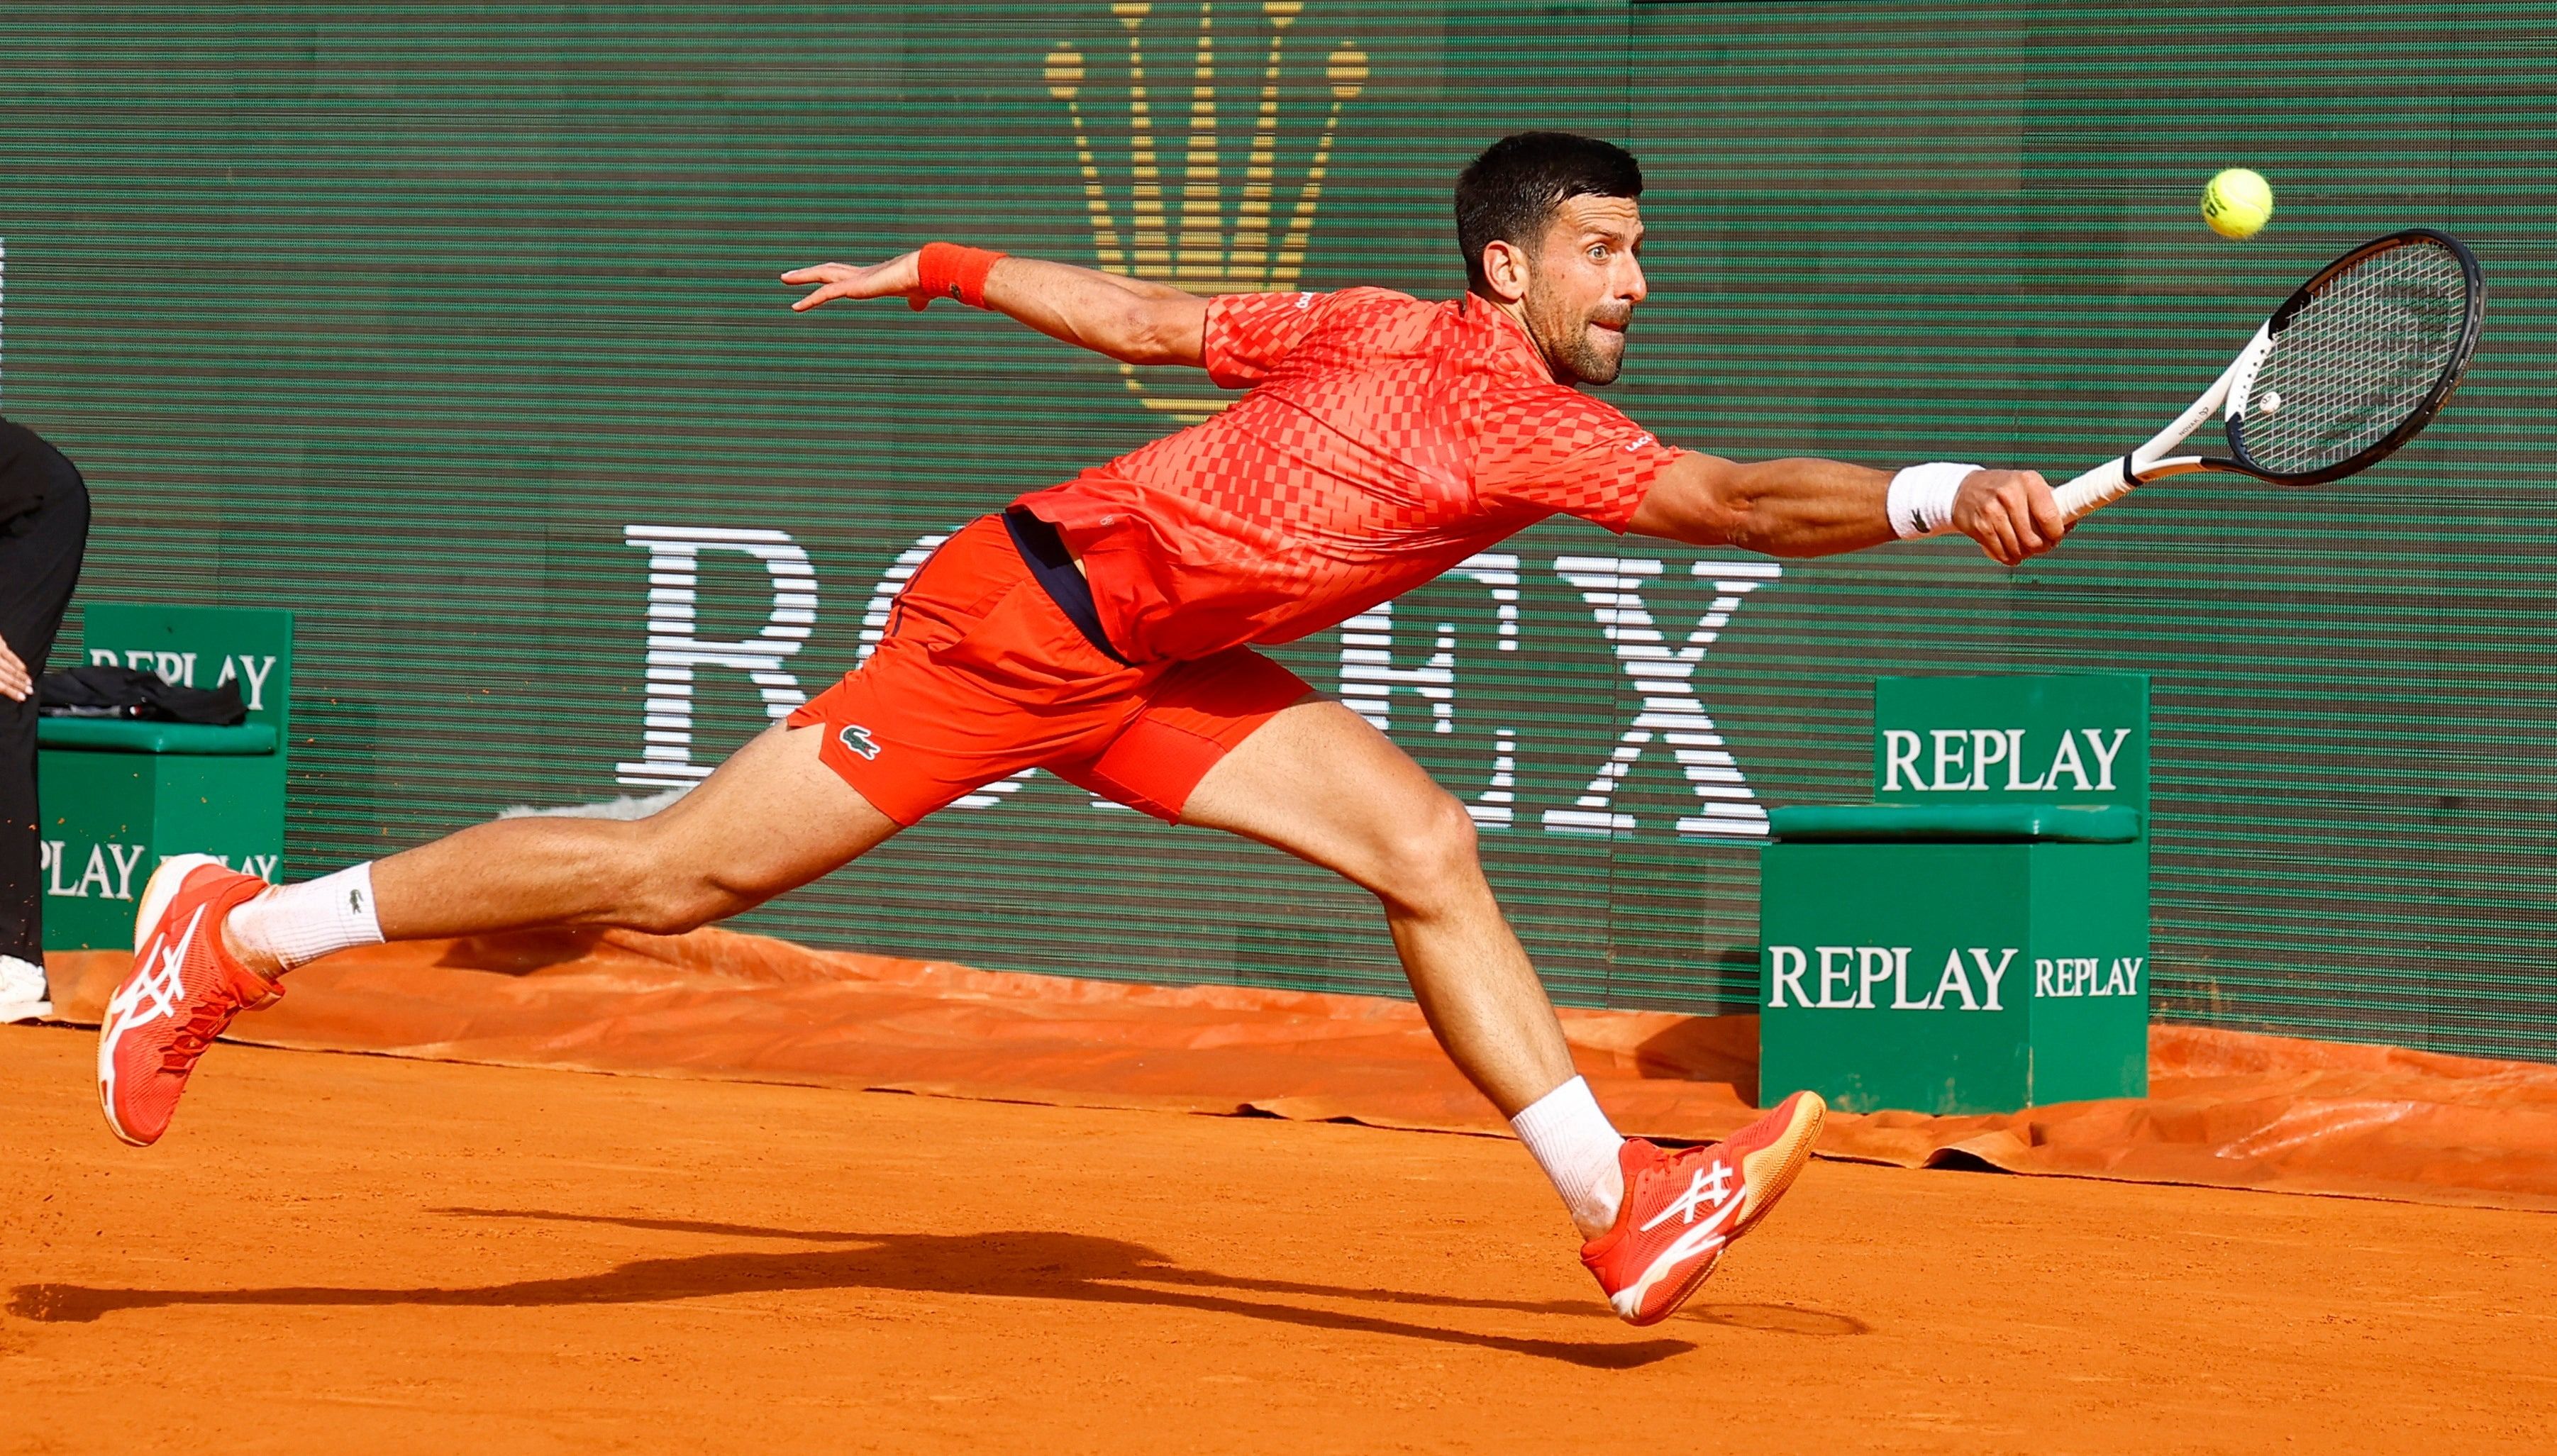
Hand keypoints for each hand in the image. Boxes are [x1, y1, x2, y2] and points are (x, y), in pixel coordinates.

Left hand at [0, 632, 26, 702]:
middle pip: (8, 677)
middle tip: (30, 691)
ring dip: (21, 676)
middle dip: (20, 685)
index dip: (12, 692)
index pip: (0, 685)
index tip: (21, 697)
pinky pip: (10, 655)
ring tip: (29, 682)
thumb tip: (0, 686)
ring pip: (10, 668)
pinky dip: (18, 663)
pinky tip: (23, 668)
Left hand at [781, 252, 923, 312]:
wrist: (924, 272)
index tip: (819, 278)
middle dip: (810, 272)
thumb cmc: (923, 281)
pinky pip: (826, 294)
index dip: (831, 277)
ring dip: (802, 277)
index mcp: (872, 277)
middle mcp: (860, 274)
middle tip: (791, 274)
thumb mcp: (916, 295)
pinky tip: (796, 306)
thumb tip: (919, 305)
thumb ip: (914, 301)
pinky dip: (810, 300)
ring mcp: (855, 279)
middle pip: (828, 271)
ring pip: (822, 276)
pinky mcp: (854, 287)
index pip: (845, 275)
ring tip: (783, 278)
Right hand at [1951, 468, 2065, 565]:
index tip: (2056, 536)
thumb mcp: (2027, 485)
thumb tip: (2071, 522)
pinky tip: (2010, 550)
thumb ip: (2050, 502)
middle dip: (2041, 548)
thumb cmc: (2005, 489)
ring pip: (2018, 549)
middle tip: (2041, 545)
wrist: (1964, 490)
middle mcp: (2009, 495)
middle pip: (2033, 539)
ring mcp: (1992, 512)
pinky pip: (2002, 554)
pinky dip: (2009, 557)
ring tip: (2024, 547)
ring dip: (2024, 554)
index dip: (2056, 533)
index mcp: (2028, 482)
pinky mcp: (1979, 528)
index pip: (2049, 516)